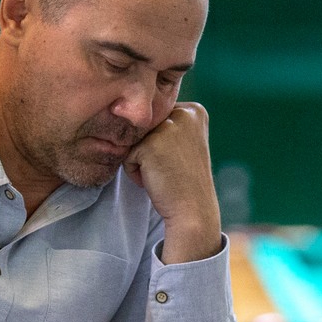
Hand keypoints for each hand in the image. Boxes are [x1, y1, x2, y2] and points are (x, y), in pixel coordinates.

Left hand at [125, 102, 220, 262]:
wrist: (193, 210)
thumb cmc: (183, 180)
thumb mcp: (182, 143)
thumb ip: (165, 125)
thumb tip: (127, 114)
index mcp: (194, 110)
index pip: (158, 118)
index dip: (162, 144)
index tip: (179, 160)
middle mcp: (184, 113)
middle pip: (145, 126)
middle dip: (150, 150)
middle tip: (171, 169)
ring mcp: (168, 127)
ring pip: (134, 139)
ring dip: (141, 160)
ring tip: (164, 173)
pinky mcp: (151, 144)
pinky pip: (127, 155)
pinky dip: (135, 171)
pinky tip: (156, 179)